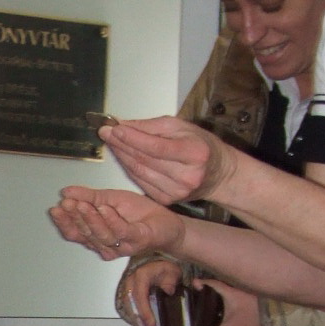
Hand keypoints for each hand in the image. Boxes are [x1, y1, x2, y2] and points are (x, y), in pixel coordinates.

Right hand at [51, 186, 185, 260]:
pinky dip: (112, 220)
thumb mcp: (110, 198)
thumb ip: (89, 196)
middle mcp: (106, 245)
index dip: (64, 221)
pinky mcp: (137, 240)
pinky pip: (121, 232)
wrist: (167, 223)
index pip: (74, 232)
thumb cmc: (141, 214)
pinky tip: (105, 209)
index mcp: (97, 236)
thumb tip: (67, 191)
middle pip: (85, 234)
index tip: (56, 208)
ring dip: (90, 219)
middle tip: (66, 203)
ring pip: (101, 235)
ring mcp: (121, 245)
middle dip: (74, 217)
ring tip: (83, 204)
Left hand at [100, 117, 235, 207]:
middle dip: (122, 144)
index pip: (156, 146)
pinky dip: (129, 169)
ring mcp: (177, 191)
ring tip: (112, 143)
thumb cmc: (200, 146)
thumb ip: (152, 127)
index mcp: (195, 153)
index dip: (132, 137)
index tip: (114, 128)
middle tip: (106, 133)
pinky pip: (141, 182)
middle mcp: (187, 175)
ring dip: (122, 157)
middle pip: (145, 159)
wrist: (218, 174)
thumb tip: (123, 125)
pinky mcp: (168, 200)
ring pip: (139, 172)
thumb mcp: (183, 127)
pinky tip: (123, 158)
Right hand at [119, 258, 182, 325]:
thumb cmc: (164, 267)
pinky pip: (130, 307)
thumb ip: (170, 281)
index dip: (145, 312)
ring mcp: (127, 287)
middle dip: (140, 320)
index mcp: (141, 276)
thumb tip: (169, 292)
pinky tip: (143, 325)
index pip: (140, 297)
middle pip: (132, 305)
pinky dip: (136, 316)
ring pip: (129, 307)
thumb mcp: (171, 272)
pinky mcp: (128, 293)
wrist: (156, 262)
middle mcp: (130, 282)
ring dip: (137, 320)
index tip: (152, 325)